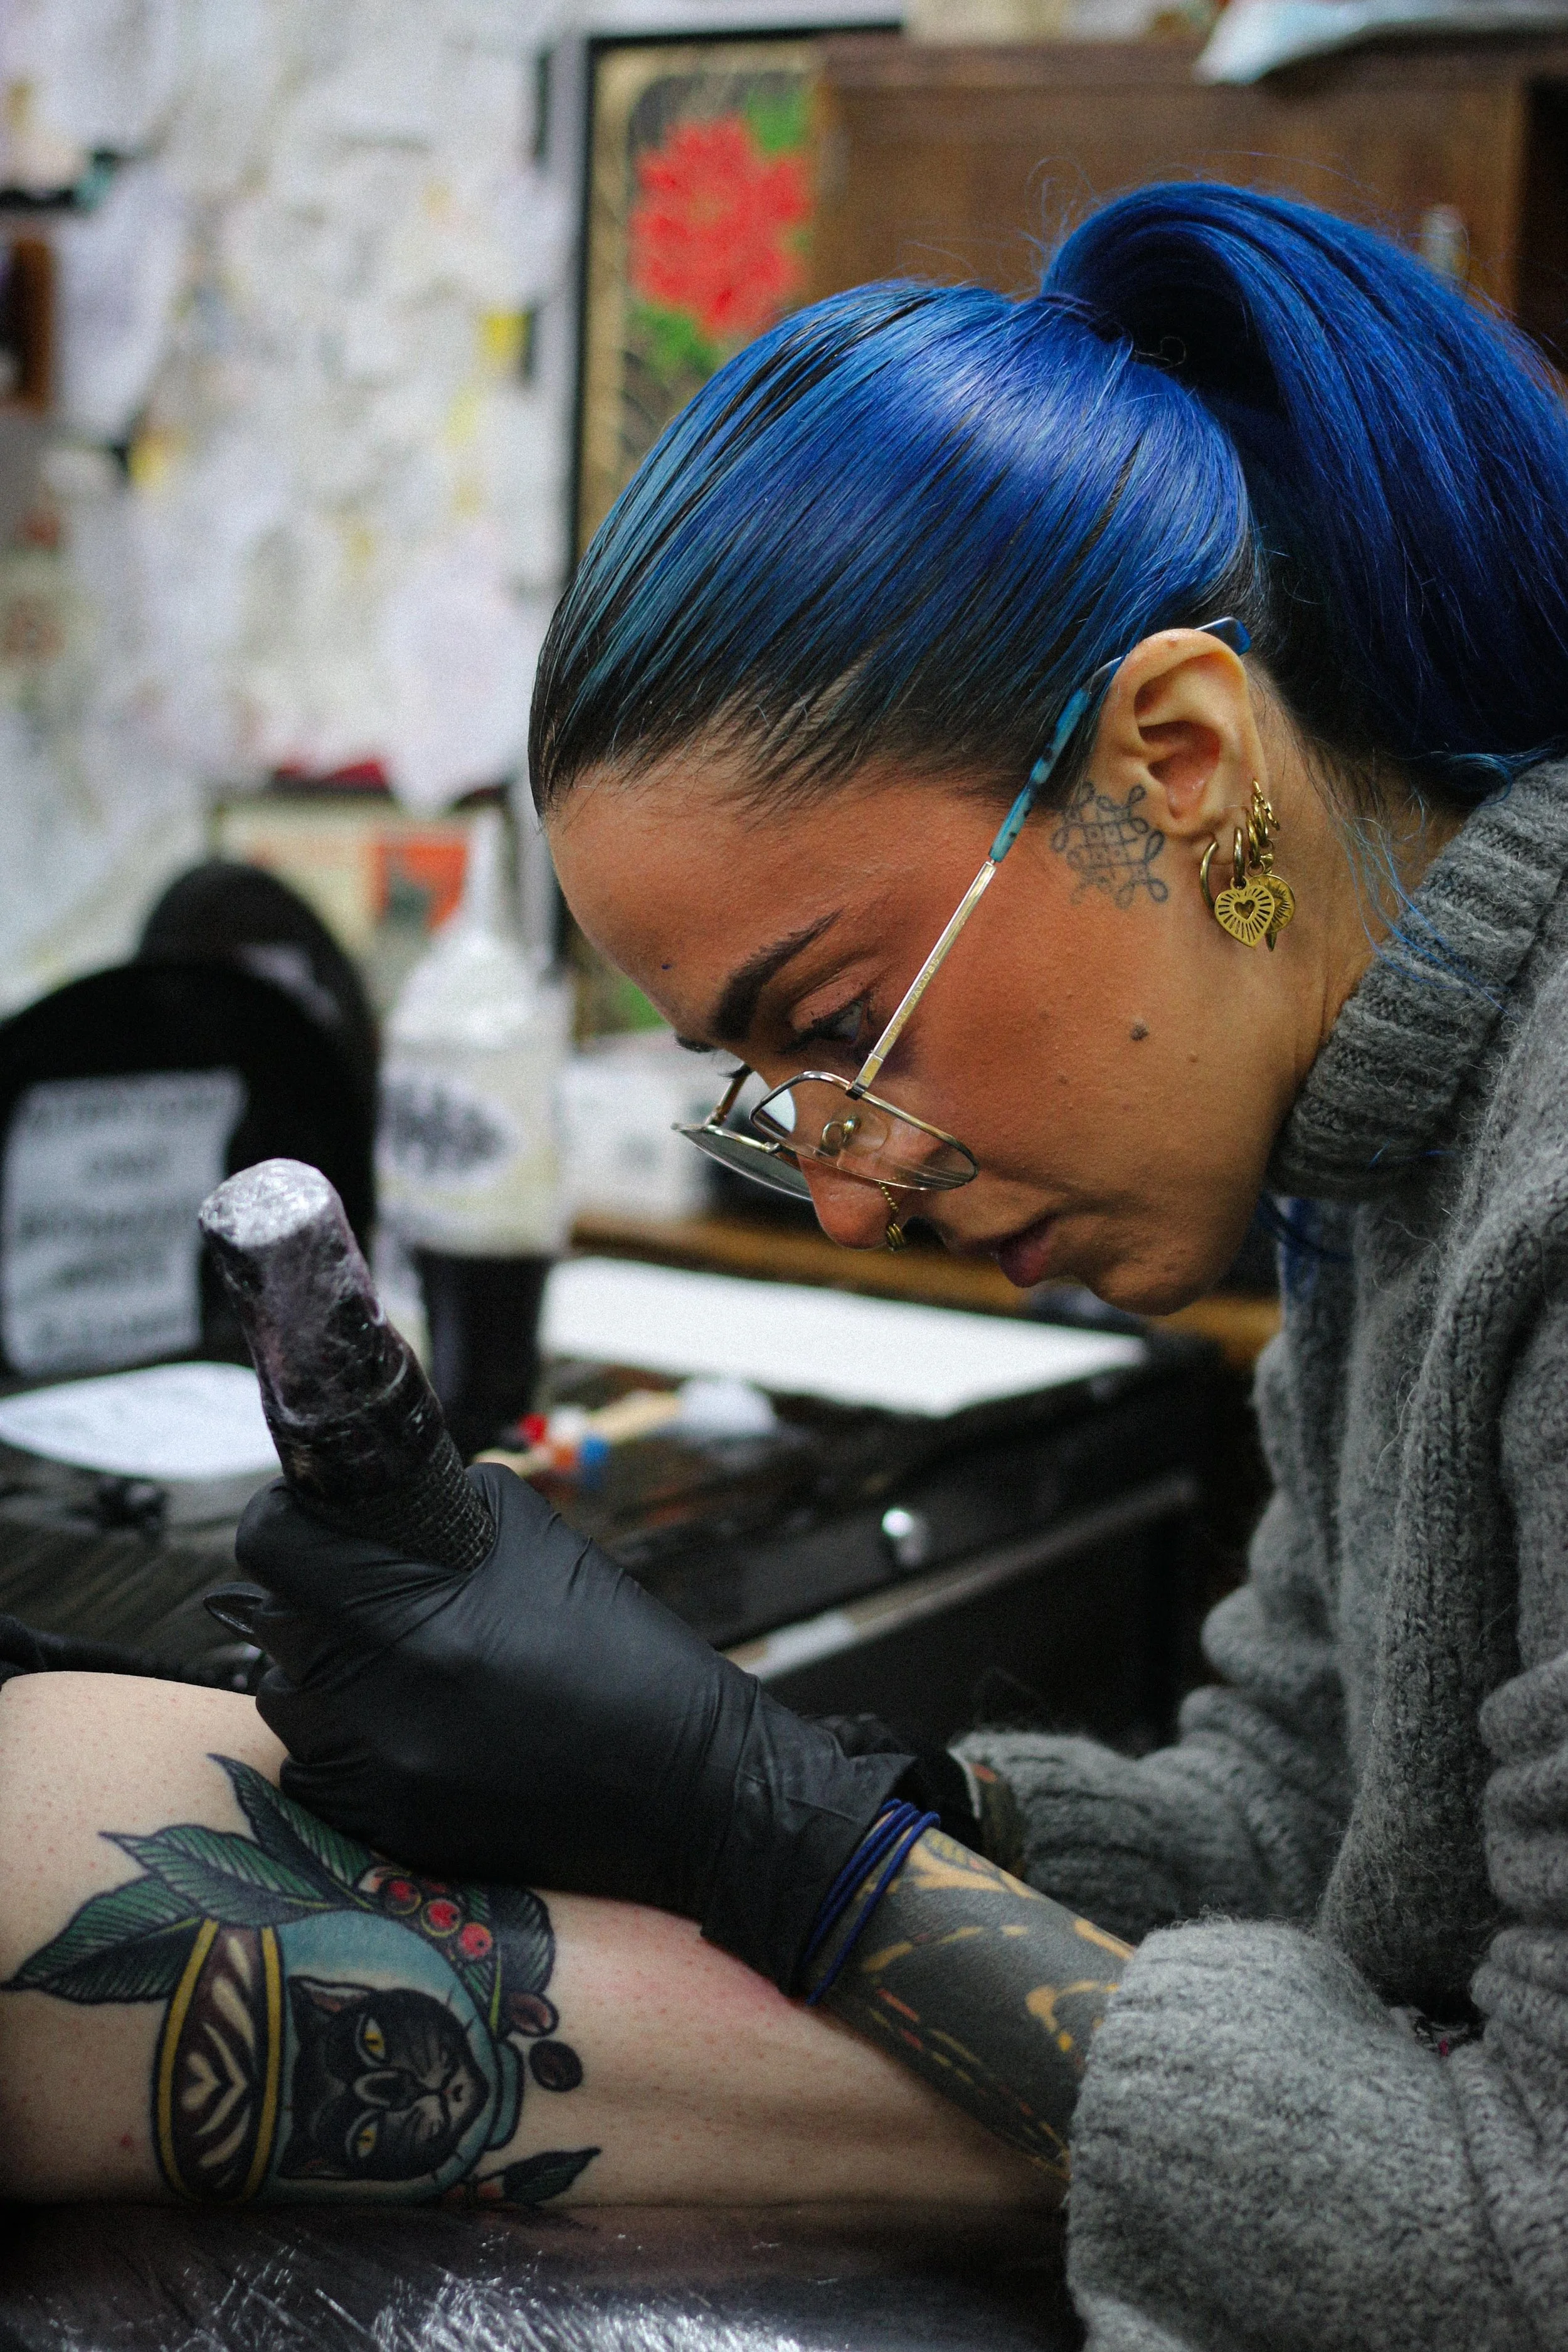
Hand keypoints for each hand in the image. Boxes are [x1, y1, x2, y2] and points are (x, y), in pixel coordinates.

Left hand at [236, 1464, 911, 1991]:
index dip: (290, 1520)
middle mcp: (384, 1707)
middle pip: (273, 1626)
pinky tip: (421, 1732)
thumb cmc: (625, 1656)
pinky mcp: (390, 1838)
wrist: (694, 1791)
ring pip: (287, 1704)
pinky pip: (321, 1773)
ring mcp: (381, 1783)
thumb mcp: (539, 1542)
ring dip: (327, 1679)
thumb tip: (361, 1497)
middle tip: (380, 1603)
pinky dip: (352, 1746)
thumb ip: (437, 1511)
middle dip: (319, 1604)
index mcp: (421, 1619)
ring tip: (408, 1674)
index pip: (274, 1544)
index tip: (313, 1523)